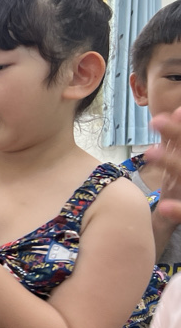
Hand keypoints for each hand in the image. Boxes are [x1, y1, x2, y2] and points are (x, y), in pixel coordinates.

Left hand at [147, 107, 180, 222]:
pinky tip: (166, 207)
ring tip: (149, 152)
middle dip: (176, 135)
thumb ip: (175, 144)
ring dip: (170, 162)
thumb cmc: (180, 189)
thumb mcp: (177, 169)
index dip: (179, 129)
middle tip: (155, 120)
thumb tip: (174, 114)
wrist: (177, 216)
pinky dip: (179, 210)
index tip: (177, 111)